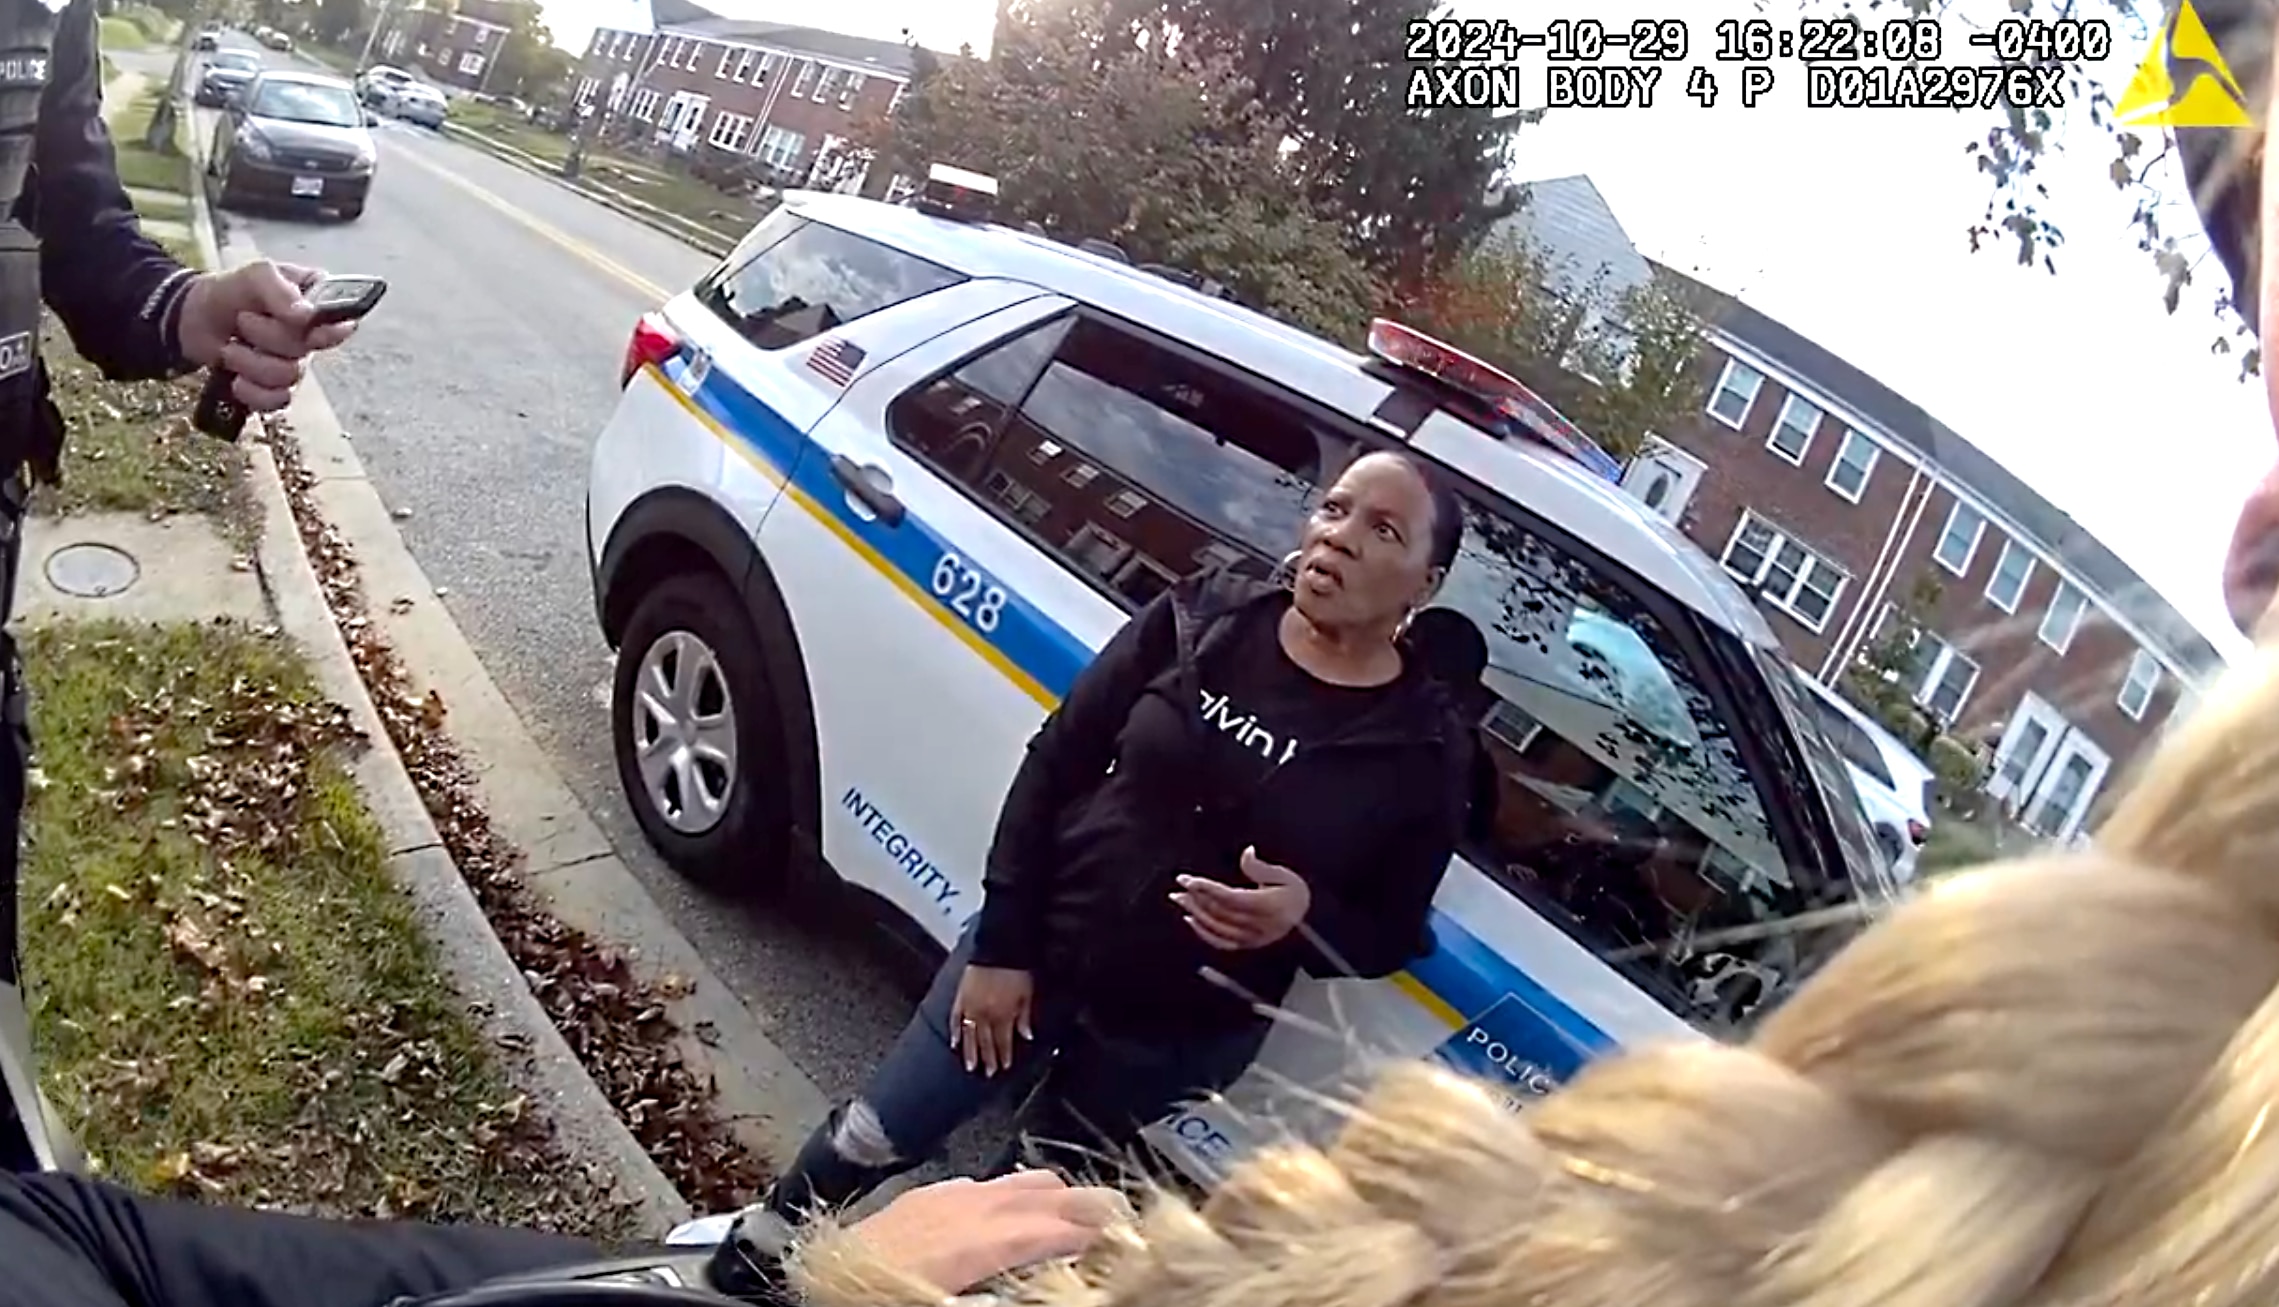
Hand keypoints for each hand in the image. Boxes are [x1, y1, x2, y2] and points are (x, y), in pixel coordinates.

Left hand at [174, 260, 359, 410]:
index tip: (305, 328)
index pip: (342, 323)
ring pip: (290, 376)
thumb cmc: (230, 291)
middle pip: (306, 349)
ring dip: (251, 363)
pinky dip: (253, 392)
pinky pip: (278, 400)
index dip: (325, 331)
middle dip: (265, 337)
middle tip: (243, 320)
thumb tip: (306, 318)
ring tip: (232, 347)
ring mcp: (295, 362)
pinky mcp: (276, 387)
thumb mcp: (256, 276)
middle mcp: (312, 334)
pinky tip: (237, 379)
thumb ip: (281, 291)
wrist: (192, 319)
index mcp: (317, 302)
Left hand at [840, 1171, 1129, 1292]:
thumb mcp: (952, 1301)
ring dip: (1056, 1195)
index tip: (1124, 1237)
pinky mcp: (929, 1195)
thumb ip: (1005, 1292)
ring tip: (1082, 1214)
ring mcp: (948, 1196)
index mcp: (978, 1240)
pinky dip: (1018, 1194)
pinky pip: (987, 1184)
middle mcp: (968, 1208)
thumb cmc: (881, 1295)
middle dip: (1087, 1205)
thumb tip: (1046, 1285)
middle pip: (1045, 1195)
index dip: (1092, 1232)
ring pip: (1019, 1182)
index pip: (1052, 1229)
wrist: (821, 1278)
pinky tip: (1021, 1209)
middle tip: (1122, 1218)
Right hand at [949, 964, 1033, 1076]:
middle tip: (988, 1074)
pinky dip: (955, 1033)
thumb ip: (1025, 1017)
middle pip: (986, 1042)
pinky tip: (954, 1044)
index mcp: (1003, 1014)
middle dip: (988, 1059)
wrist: (997, 948)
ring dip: (970, 1053)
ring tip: (971, 1067)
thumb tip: (1027, 1036)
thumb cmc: (1014, 968)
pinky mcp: (960, 998)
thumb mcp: (1027, 994)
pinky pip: (955, 1020)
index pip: (1003, 1041)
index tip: (1004, 1067)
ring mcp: (970, 1007)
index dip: (1004, 1055)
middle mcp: (986, 1014)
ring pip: (970, 1036)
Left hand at [1173, 846, 1310, 950]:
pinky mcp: (1248, 945)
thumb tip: (1247, 852)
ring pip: (1217, 927)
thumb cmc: (1296, 894)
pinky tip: (1191, 919)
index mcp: (1268, 906)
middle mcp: (1259, 925)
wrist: (1310, 921)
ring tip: (1181, 898)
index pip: (1229, 897)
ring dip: (1196, 912)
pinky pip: (1221, 942)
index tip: (1188, 879)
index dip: (1207, 888)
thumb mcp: (1285, 875)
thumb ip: (1261, 867)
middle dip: (1197, 897)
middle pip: (1220, 912)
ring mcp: (1252, 938)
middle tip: (1180, 885)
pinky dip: (1203, 932)